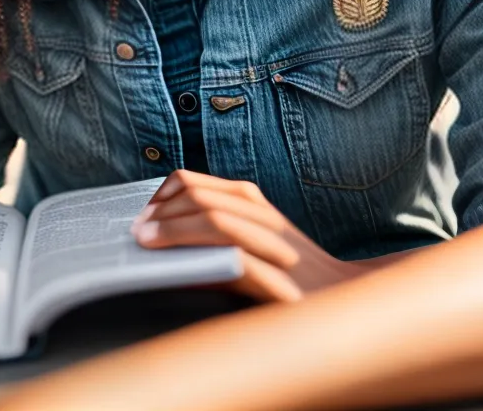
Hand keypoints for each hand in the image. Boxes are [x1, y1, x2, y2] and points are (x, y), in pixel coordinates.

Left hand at [131, 171, 360, 301]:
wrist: (344, 298)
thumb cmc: (283, 273)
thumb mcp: (244, 242)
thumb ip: (208, 231)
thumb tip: (153, 234)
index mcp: (250, 201)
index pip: (195, 184)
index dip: (162, 196)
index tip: (140, 213)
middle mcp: (262, 215)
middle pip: (202, 200)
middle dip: (164, 216)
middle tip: (138, 233)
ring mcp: (275, 245)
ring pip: (218, 222)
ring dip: (176, 232)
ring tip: (150, 246)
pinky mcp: (286, 281)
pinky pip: (240, 263)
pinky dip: (208, 262)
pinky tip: (184, 271)